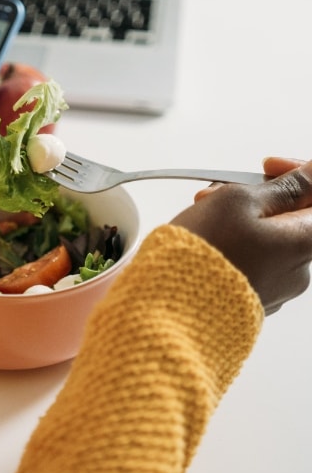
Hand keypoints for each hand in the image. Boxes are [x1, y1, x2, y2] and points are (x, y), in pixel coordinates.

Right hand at [170, 157, 311, 313]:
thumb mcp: (239, 201)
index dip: (298, 173)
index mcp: (307, 241)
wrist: (174, 306)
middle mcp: (301, 269)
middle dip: (256, 196)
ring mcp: (278, 289)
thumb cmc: (205, 253)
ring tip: (201, 215)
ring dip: (239, 219)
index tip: (267, 166)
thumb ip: (284, 186)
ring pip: (267, 237)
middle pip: (290, 217)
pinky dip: (233, 244)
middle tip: (218, 191)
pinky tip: (205, 240)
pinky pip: (252, 260)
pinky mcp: (253, 300)